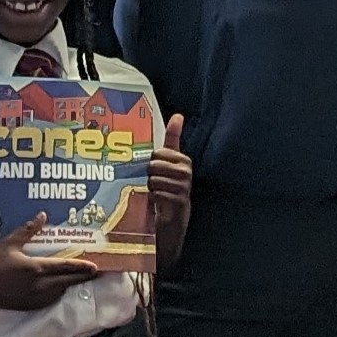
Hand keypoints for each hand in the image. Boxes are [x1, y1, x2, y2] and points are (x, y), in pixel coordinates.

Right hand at [0, 215, 99, 309]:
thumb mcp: (10, 243)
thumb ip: (28, 229)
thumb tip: (42, 215)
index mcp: (36, 268)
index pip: (65, 267)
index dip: (82, 267)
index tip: (95, 266)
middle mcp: (39, 285)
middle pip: (68, 281)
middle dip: (83, 278)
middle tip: (96, 274)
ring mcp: (35, 298)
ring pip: (60, 292)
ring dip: (70, 285)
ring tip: (80, 279)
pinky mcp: (30, 306)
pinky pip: (51, 300)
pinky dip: (58, 293)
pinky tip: (61, 288)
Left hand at [150, 115, 192, 229]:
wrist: (173, 221)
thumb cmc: (169, 189)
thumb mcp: (169, 163)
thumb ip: (173, 139)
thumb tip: (178, 115)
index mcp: (184, 160)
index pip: (157, 153)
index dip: (152, 163)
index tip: (159, 171)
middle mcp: (187, 171)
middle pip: (153, 165)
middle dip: (150, 177)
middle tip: (157, 185)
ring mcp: (184, 186)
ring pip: (154, 180)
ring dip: (152, 189)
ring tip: (160, 194)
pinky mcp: (180, 201)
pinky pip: (158, 194)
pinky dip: (155, 200)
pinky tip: (161, 203)